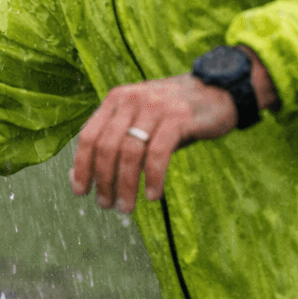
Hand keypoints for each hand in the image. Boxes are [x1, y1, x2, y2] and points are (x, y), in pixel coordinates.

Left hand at [69, 74, 237, 212]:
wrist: (217, 91)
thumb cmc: (172, 116)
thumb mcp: (140, 122)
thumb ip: (115, 143)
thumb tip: (82, 177)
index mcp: (115, 100)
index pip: (88, 136)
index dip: (81, 166)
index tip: (80, 192)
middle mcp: (131, 100)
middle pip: (107, 147)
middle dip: (104, 180)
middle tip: (107, 205)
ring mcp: (155, 107)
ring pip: (130, 152)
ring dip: (125, 185)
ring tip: (126, 207)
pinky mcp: (179, 117)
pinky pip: (158, 153)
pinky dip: (152, 178)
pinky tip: (152, 195)